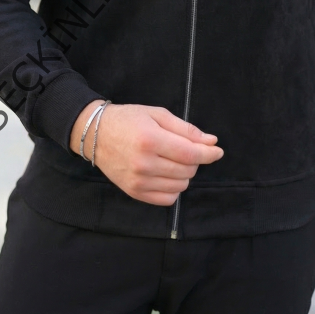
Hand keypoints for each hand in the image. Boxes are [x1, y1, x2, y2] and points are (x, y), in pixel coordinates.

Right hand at [70, 102, 223, 205]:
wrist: (96, 134)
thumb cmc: (129, 119)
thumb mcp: (158, 114)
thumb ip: (186, 129)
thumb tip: (211, 142)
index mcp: (151, 140)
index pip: (190, 154)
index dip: (208, 154)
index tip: (218, 151)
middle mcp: (144, 163)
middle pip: (187, 170)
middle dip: (194, 159)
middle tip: (185, 148)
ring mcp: (138, 181)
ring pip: (180, 186)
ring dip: (184, 173)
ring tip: (173, 159)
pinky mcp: (134, 192)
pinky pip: (167, 199)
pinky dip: (174, 188)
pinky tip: (166, 174)